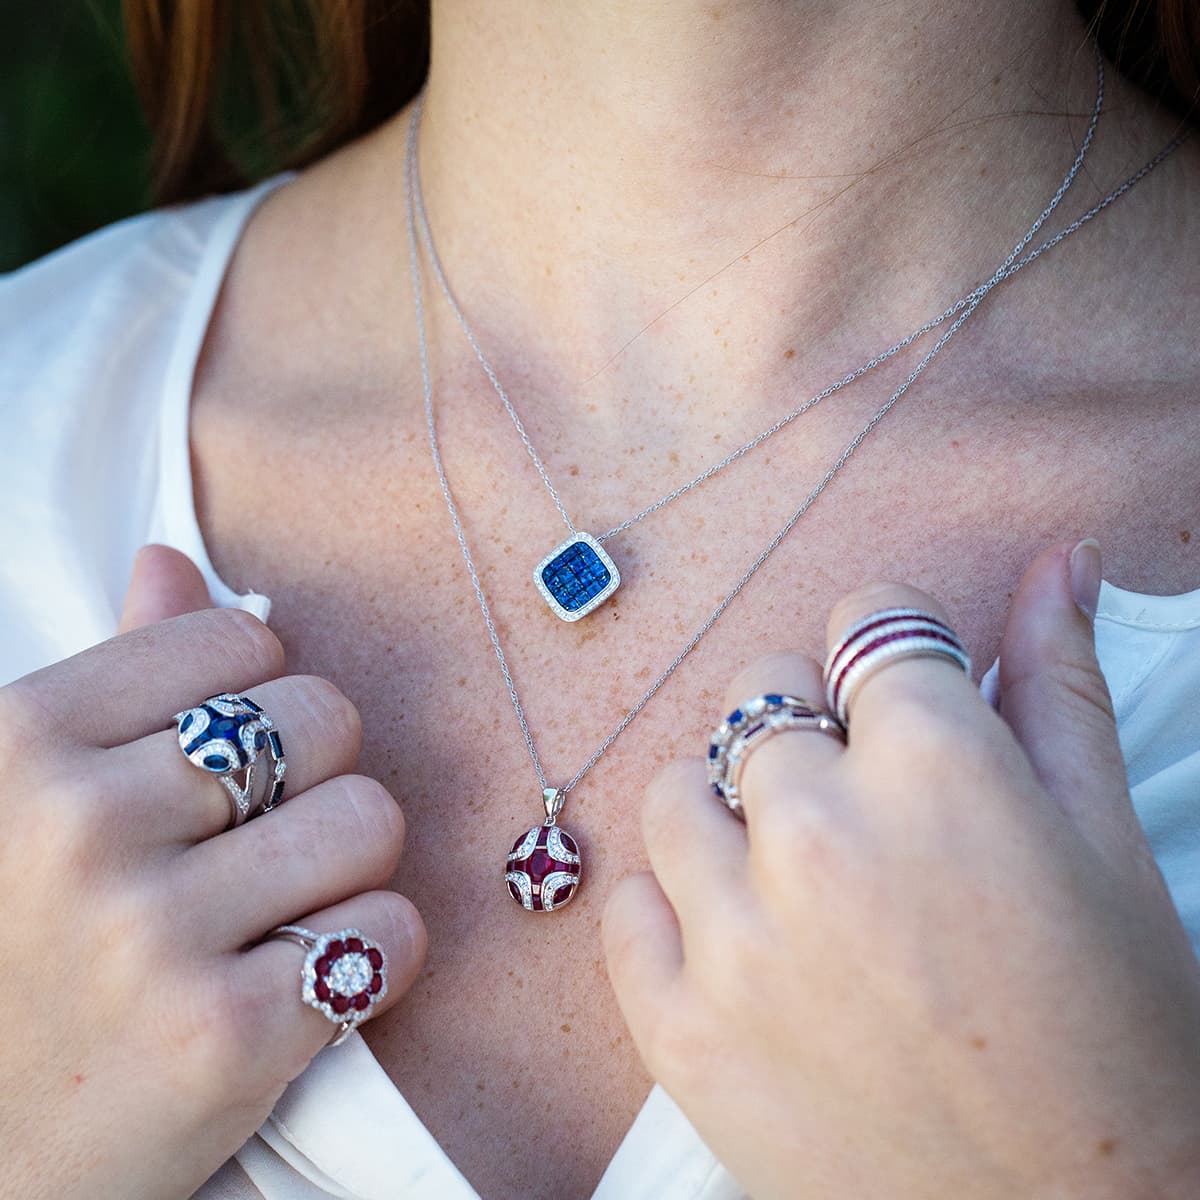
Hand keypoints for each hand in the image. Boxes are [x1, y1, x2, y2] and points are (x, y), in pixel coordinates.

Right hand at [0, 546, 425, 1199]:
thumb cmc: (10, 957)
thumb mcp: (16, 801)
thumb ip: (109, 681)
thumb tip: (172, 562)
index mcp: (23, 740)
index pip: (241, 643)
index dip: (258, 695)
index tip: (230, 754)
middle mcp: (83, 826)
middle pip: (323, 718)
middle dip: (315, 774)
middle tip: (263, 838)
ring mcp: (154, 935)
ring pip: (371, 818)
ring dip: (350, 865)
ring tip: (284, 908)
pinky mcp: (226, 1038)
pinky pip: (390, 933)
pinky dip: (373, 954)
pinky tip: (306, 978)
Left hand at [604, 542, 1199, 1198]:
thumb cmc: (1118, 1039)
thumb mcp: (1107, 844)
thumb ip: (1059, 684)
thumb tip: (1055, 563)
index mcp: (938, 771)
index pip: (866, 624)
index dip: (891, 661)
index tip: (902, 700)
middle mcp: (819, 837)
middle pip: (758, 694)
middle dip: (810, 730)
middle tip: (865, 807)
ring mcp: (735, 938)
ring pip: (677, 787)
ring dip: (729, 810)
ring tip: (797, 873)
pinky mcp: (677, 1032)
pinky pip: (628, 907)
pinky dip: (675, 911)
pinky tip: (744, 944)